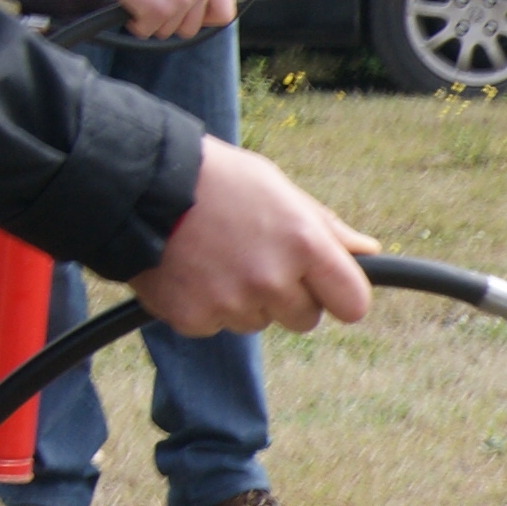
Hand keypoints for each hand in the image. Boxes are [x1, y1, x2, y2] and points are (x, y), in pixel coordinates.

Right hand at [101, 0, 235, 38]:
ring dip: (155, 21)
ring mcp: (180, 1)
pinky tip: (134, 2)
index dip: (206, 18)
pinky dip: (137, 23)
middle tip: (159, 0)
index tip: (191, 13)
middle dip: (174, 20)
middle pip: (192, 28)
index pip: (224, 14)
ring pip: (170, 31)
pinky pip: (148, 31)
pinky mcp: (157, 11)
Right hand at [127, 136, 375, 337]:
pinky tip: (191, 271)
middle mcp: (272, 279)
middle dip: (287, 296)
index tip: (326, 287)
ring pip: (258, 322)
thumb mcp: (277, 188)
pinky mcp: (194, 319)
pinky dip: (205, 306)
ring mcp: (232, 303)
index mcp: (304, 244)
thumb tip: (368, 251)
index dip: (341, 296)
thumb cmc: (215, 179)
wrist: (138, 184)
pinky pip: (216, 326)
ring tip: (216, 256)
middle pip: (304, 319)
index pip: (353, 303)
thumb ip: (324, 227)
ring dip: (244, 300)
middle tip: (254, 257)